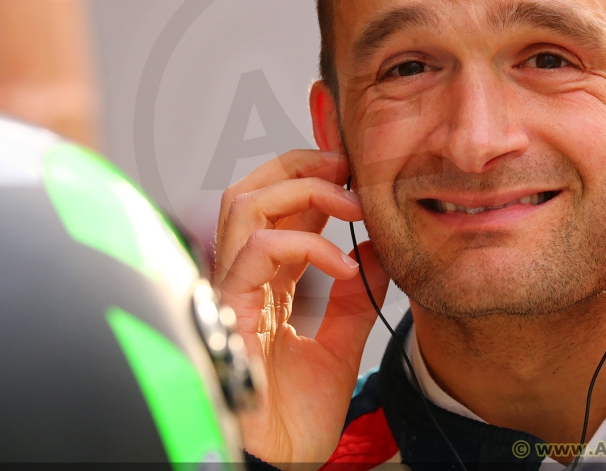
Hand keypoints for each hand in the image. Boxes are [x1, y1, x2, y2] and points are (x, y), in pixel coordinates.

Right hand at [214, 150, 389, 465]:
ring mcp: (233, 290)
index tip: (355, 174)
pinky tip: (341, 263)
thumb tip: (375, 250)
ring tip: (348, 202)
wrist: (278, 467)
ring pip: (246, 203)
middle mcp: (246, 279)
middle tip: (347, 166)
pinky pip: (256, 251)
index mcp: (268, 285)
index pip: (279, 210)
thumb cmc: (294, 419)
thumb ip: (353, 298)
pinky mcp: (230, 309)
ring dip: (302, 189)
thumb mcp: (340, 345)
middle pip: (252, 189)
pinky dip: (304, 243)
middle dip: (300, 165)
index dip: (314, 180)